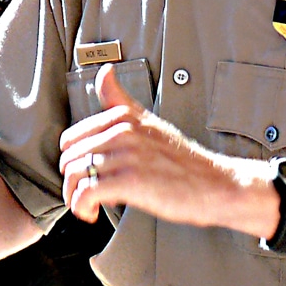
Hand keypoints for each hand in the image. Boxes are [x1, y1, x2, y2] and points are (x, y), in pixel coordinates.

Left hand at [58, 65, 249, 226]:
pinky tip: (93, 213)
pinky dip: (83, 207)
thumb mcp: (150, 122)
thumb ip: (120, 99)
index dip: (72, 160)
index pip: (71, 138)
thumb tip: (104, 72)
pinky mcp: (131, 181)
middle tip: (85, 195)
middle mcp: (123, 132)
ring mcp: (128, 156)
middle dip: (71, 183)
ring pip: (75, 176)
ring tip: (87, 207)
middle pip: (70, 159)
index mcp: (123, 117)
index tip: (84, 174)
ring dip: (74, 198)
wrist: (216, 185)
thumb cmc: (182, 160)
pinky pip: (87, 194)